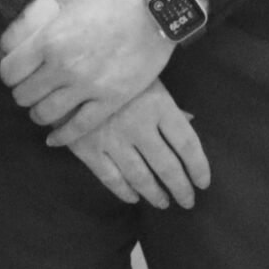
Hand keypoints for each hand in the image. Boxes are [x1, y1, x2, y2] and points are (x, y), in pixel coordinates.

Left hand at [0, 0, 169, 140]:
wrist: (155, 11)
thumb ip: (41, 20)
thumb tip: (19, 36)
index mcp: (48, 40)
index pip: (9, 70)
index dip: (7, 71)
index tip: (13, 70)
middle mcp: (64, 67)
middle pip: (23, 95)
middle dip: (21, 91)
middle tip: (28, 87)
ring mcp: (88, 87)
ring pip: (46, 114)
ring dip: (37, 113)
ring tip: (40, 106)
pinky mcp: (111, 100)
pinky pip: (79, 128)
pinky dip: (62, 136)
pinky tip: (54, 138)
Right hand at [64, 79, 211, 208]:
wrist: (66, 66)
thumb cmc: (113, 68)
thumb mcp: (146, 78)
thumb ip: (167, 104)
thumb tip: (191, 122)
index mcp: (158, 105)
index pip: (188, 145)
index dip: (199, 168)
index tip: (202, 182)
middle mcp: (138, 125)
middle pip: (168, 167)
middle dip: (181, 188)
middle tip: (187, 200)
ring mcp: (112, 139)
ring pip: (140, 177)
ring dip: (155, 194)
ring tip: (163, 202)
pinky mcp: (86, 147)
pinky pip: (110, 177)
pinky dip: (124, 191)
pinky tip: (133, 196)